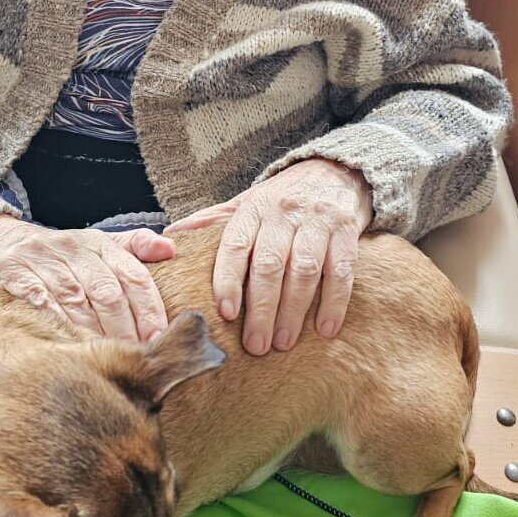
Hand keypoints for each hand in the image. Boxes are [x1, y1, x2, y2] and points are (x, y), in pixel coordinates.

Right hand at [0, 214, 175, 342]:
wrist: (2, 247)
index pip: (133, 275)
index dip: (149, 310)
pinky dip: (56, 325)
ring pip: (75, 300)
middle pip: (106, 292)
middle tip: (133, 357)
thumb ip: (135, 248)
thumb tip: (170, 249)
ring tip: (106, 358)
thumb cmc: (63, 259)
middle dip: (124, 329)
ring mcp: (41, 257)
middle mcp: (71, 246)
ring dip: (93, 333)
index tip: (158, 339)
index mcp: (98, 242)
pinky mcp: (13, 271)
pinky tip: (68, 345)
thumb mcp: (99, 247)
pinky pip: (39, 302)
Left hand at [163, 159, 372, 355]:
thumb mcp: (246, 203)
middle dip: (261, 308)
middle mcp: (283, 213)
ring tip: (284, 342)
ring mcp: (317, 221)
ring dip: (293, 310)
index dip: (229, 280)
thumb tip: (170, 235)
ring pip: (304, 270)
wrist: (334, 171)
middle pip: (269, 264)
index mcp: (253, 209)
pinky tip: (326, 328)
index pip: (235, 245)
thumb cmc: (281, 199)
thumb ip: (212, 221)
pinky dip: (334, 302)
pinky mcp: (346, 231)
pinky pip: (341, 271)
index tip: (226, 314)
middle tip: (256, 345)